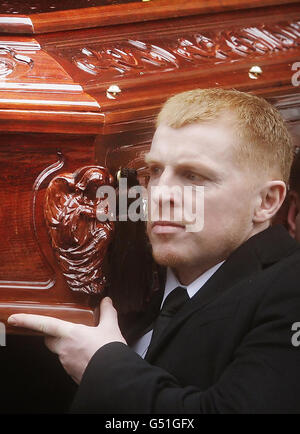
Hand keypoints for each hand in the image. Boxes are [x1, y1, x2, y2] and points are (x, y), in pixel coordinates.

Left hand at [7, 297, 126, 383]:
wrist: (114, 376)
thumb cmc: (110, 352)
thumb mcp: (110, 327)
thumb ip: (107, 312)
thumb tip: (107, 301)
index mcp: (70, 334)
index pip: (44, 324)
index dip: (27, 320)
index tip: (14, 318)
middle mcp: (64, 349)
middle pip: (50, 339)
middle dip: (53, 334)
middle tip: (65, 329)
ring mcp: (66, 363)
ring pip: (61, 351)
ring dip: (68, 346)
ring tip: (86, 343)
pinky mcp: (72, 373)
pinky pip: (69, 362)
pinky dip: (76, 357)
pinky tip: (89, 355)